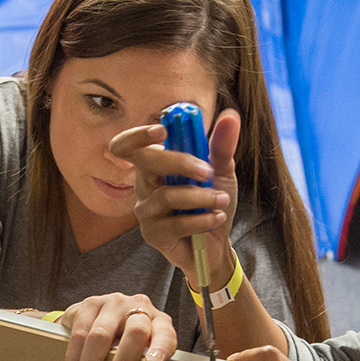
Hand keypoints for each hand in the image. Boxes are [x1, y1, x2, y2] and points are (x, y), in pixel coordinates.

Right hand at [60, 293, 175, 360]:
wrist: (102, 316)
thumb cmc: (128, 342)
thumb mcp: (141, 350)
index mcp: (158, 322)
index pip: (165, 334)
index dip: (161, 347)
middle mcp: (139, 307)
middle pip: (134, 332)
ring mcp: (114, 303)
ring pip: (100, 334)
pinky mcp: (90, 303)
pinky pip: (80, 331)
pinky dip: (74, 356)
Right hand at [108, 110, 241, 290]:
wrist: (216, 245)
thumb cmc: (212, 204)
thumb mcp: (222, 172)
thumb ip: (222, 146)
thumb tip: (230, 115)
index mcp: (155, 165)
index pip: (129, 145)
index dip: (138, 135)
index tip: (163, 130)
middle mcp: (144, 184)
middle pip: (143, 161)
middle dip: (179, 161)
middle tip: (208, 170)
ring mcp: (146, 210)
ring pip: (166, 195)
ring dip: (201, 197)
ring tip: (222, 200)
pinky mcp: (153, 234)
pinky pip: (175, 223)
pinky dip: (202, 219)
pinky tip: (216, 218)